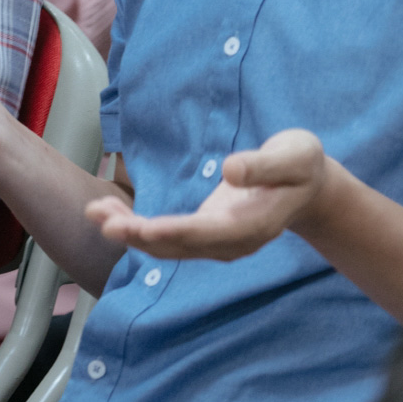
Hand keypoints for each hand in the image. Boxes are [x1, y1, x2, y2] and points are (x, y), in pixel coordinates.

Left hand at [84, 129, 327, 261]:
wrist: (307, 186)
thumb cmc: (301, 165)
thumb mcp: (294, 156)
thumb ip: (264, 165)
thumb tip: (230, 169)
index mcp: (253, 225)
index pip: (209, 233)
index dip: (175, 231)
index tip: (143, 228)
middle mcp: (230, 242)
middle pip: (179, 245)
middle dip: (140, 235)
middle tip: (103, 221)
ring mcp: (214, 241)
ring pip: (166, 245)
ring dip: (130, 231)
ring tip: (95, 211)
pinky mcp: (202, 232)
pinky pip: (164, 236)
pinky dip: (135, 225)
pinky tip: (107, 209)